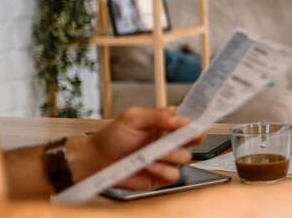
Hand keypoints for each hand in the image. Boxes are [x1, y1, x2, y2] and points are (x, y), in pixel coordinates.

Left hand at [78, 107, 200, 189]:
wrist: (96, 160)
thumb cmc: (112, 137)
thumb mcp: (133, 118)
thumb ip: (158, 115)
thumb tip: (181, 119)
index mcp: (165, 124)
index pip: (189, 121)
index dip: (195, 121)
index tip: (193, 123)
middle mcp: (169, 141)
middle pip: (195, 139)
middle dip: (194, 137)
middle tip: (186, 137)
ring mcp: (167, 159)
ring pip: (185, 157)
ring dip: (172, 155)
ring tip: (154, 153)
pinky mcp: (161, 176)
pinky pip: (174, 174)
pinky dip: (163, 170)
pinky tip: (150, 165)